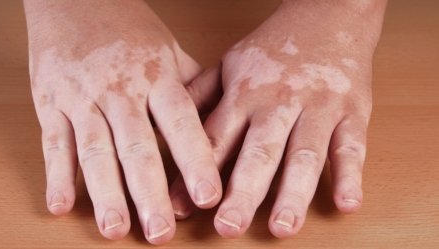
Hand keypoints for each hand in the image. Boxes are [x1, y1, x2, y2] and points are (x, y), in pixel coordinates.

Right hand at [24, 0, 221, 243]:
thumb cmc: (128, 28)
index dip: (195, 159)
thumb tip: (219, 122)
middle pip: (136, 146)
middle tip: (160, 233)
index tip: (208, 196)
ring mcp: (82, 97)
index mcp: (156, 76)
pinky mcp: (51, 103)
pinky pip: (53, 143)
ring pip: (94, 151)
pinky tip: (61, 206)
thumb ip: (192, 87)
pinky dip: (56, 176)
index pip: (180, 122)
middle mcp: (120, 90)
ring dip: (104, 194)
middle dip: (149, 193)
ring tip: (116, 229)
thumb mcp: (169, 50)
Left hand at [169, 0, 386, 237]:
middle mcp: (278, 102)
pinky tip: (346, 203)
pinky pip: (352, 146)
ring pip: (304, 154)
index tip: (180, 208)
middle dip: (243, 192)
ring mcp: (318, 107)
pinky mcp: (352, 111)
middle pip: (259, 152)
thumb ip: (200, 98)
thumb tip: (165, 133)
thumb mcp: (228, 65)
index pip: (215, 139)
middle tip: (228, 227)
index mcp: (244, 93)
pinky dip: (350, 176)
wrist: (327, 14)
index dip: (196, 174)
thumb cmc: (274, 48)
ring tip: (283, 227)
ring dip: (293, 193)